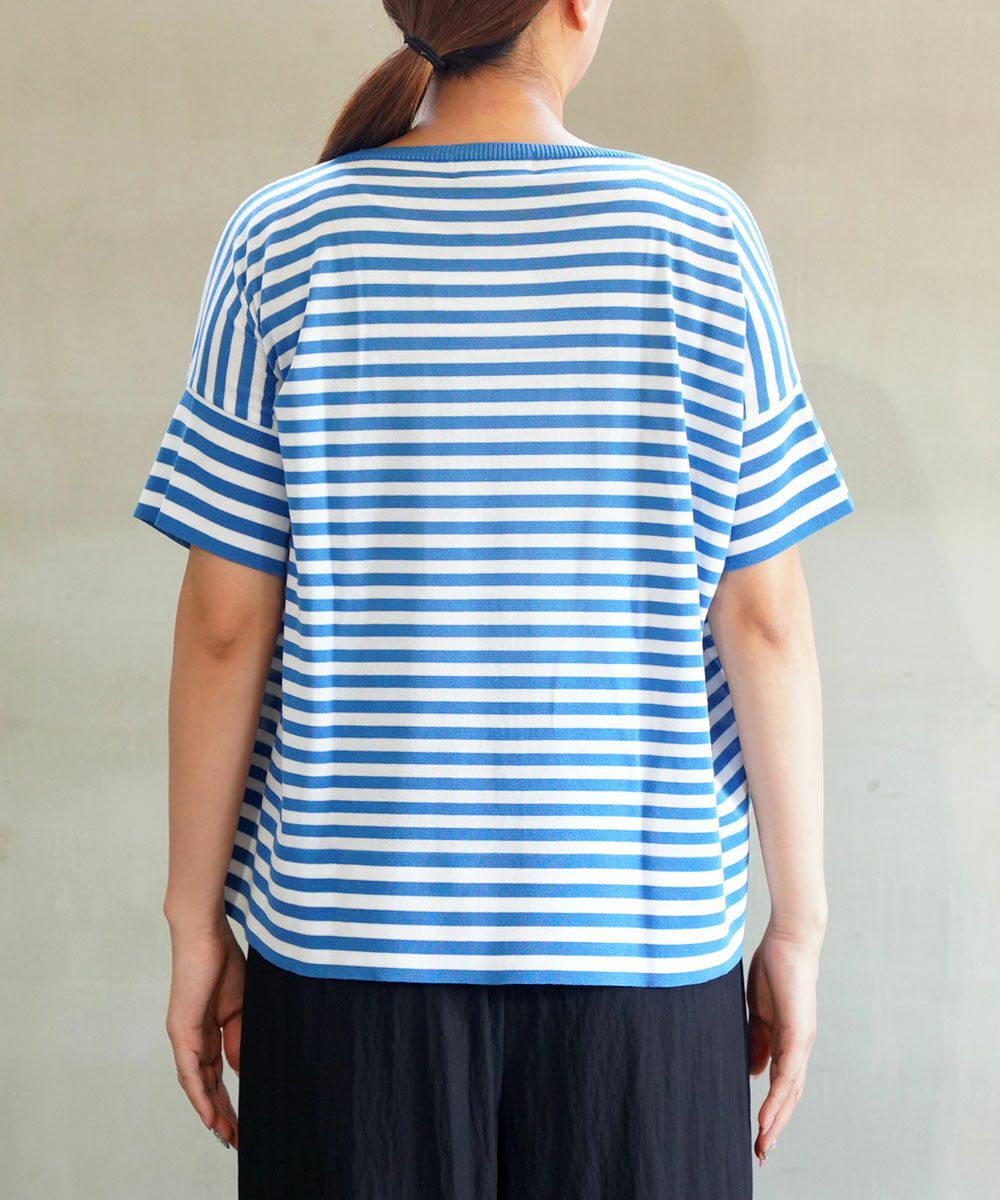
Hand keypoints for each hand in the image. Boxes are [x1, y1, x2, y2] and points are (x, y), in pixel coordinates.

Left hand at [164, 917, 244, 1149]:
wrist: (207, 936)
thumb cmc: (224, 962)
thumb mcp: (241, 1008)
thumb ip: (240, 1040)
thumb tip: (242, 1072)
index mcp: (208, 1031)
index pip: (217, 1073)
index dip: (229, 1098)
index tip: (242, 1121)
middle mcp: (192, 1039)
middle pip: (207, 1085)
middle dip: (222, 1113)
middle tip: (236, 1139)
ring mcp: (184, 1036)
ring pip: (197, 1085)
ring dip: (212, 1112)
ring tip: (227, 1135)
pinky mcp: (181, 1031)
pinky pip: (190, 1072)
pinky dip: (199, 1096)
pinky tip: (210, 1116)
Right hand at [746, 922, 822, 1164]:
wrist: (789, 940)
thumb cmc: (774, 968)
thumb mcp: (759, 1010)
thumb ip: (757, 1040)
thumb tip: (753, 1072)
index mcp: (788, 1041)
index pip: (781, 1084)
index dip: (772, 1110)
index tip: (758, 1133)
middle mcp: (799, 1046)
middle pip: (789, 1096)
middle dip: (776, 1125)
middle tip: (760, 1151)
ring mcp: (801, 1041)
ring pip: (791, 1091)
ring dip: (777, 1119)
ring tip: (763, 1143)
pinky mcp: (798, 1032)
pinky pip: (788, 1072)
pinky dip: (778, 1097)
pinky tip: (767, 1114)